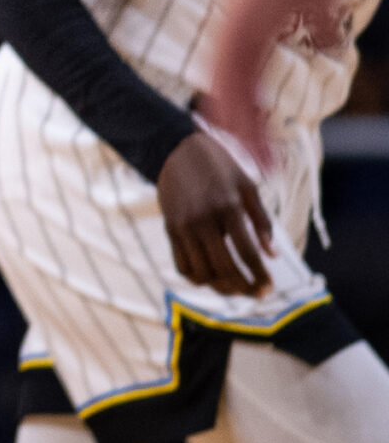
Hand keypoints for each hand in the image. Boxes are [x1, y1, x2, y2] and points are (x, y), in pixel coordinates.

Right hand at [157, 131, 273, 297]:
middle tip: (257, 294)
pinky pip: (182, 264)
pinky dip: (197, 278)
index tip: (270, 288)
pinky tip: (212, 279)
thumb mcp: (247, 186)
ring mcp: (183, 225)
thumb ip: (262, 221)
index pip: (247, 254)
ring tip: (236, 289)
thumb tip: (273, 255)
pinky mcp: (169, 228)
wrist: (175, 148)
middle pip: (225, 268)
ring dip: (222, 288)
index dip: (260, 276)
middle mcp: (203, 219)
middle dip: (244, 287)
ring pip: (203, 272)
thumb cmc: (219, 167)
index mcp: (228, 208)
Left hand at [206, 0, 345, 167]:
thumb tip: (323, 41)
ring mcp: (234, 22)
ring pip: (225, 88)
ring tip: (252, 163)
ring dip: (237, 128)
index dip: (242, 117)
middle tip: (252, 170)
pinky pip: (232, 68)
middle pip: (225, 93)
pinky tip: (240, 128)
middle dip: (239, 134)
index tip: (251, 148)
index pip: (235, 82)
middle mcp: (232, 28)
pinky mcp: (242, 16)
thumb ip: (313, 23)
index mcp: (244, 26)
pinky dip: (236, 102)